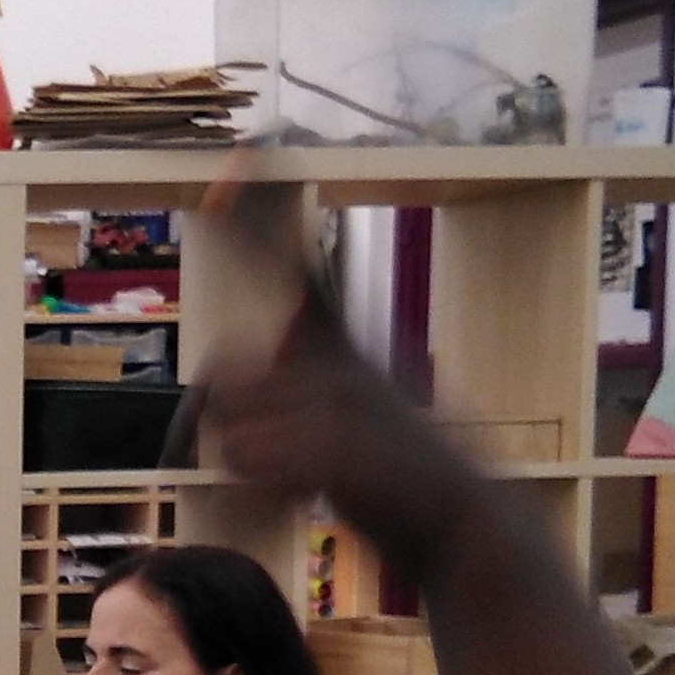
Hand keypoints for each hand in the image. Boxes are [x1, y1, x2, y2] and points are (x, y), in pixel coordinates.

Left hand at [182, 189, 479, 574]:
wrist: (458, 523)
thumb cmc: (385, 475)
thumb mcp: (329, 418)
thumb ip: (279, 392)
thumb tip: (217, 377)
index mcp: (341, 339)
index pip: (292, 262)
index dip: (261, 212)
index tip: (247, 151)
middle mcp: (343, 354)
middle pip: (223, 369)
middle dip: (231, 426)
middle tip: (284, 466)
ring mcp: (348, 395)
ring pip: (230, 426)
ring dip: (249, 466)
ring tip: (302, 485)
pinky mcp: (347, 445)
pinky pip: (255, 458)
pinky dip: (265, 488)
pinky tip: (302, 501)